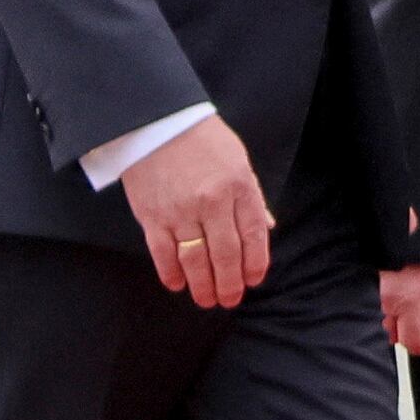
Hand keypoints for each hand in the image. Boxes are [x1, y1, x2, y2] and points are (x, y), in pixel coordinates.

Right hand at [117, 113, 273, 308]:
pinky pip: (163, 254)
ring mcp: (180, 211)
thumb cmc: (201, 138)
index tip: (254, 280)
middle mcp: (212, 201)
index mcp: (238, 185)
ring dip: (203, 286)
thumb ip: (251, 196)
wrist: (156, 119)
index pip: (253, 235)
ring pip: (195, 261)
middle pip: (226, 255)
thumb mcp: (237, 160)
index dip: (255, 263)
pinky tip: (178, 285)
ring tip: (208, 300)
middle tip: (230, 300)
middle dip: (230, 284)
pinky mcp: (152, 216)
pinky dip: (171, 274)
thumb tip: (266, 227)